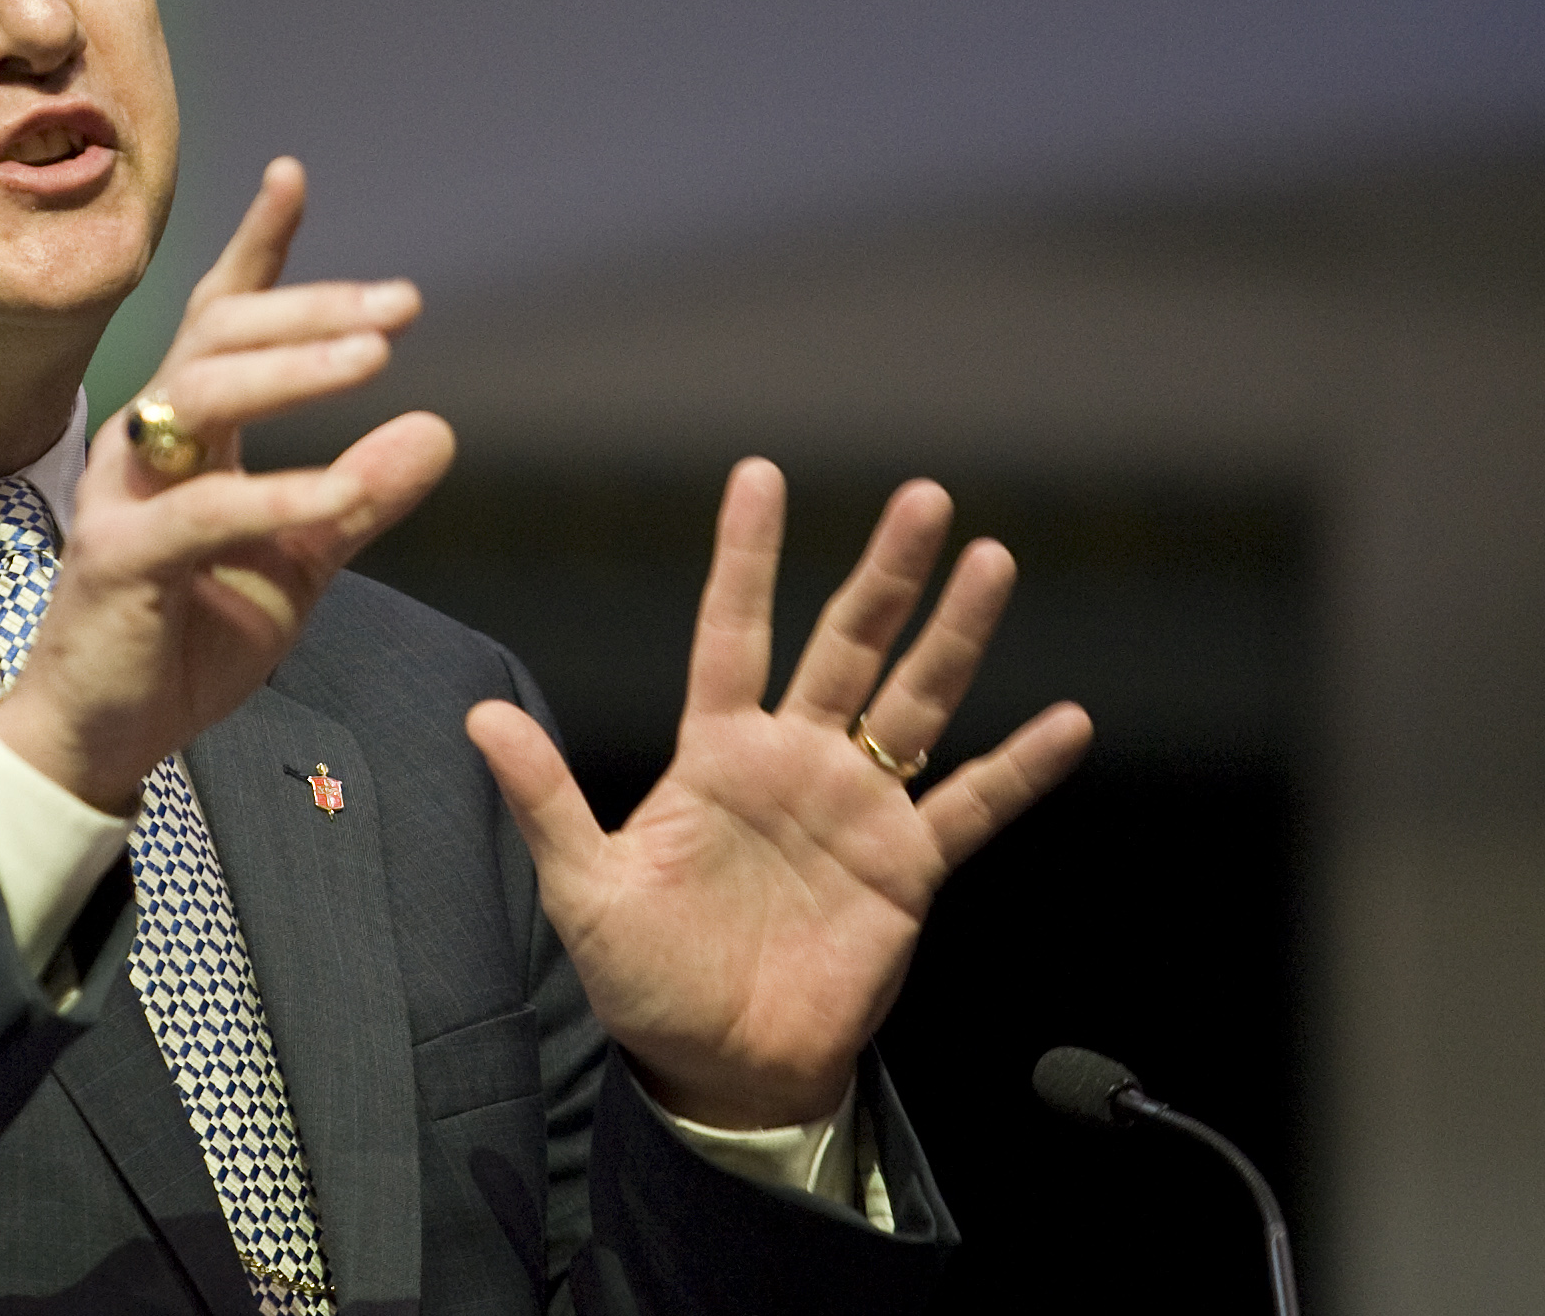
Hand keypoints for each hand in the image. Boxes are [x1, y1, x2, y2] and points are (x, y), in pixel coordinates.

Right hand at [0, 158, 456, 812]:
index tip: (293, 176)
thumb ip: (359, 498)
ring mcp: (123, 496)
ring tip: (376, 360)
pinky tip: (339, 491)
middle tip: (400, 305)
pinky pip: (200, 511)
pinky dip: (275, 495)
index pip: (218, 318)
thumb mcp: (297, 563)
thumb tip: (438, 430)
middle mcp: (146, 445)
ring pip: (200, 395)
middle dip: (309, 308)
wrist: (106, 734)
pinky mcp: (118, 560)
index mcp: (186, 436)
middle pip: (217, 336)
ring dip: (293, 372)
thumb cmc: (187, 636)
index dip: (258, 249)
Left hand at [466, 457, 1091, 1128]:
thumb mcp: (585, 887)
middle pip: (845, 644)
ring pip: (915, 700)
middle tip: (922, 497)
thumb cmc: (645, 978)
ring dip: (954, 634)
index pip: (731, 632)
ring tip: (991, 561)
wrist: (718, 1068)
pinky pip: (970, 806)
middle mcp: (793, 762)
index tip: (759, 475)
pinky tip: (1064, 722)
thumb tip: (480, 715)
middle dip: (883, 572)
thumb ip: (544, 799)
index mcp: (715, 754)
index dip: (746, 557)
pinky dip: (1018, 768)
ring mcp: (855, 809)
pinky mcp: (904, 868)